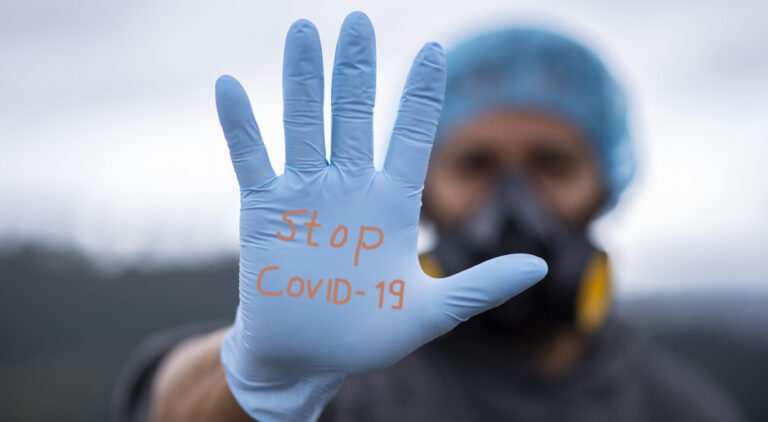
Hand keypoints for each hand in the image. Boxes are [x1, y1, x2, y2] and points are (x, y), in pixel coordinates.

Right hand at [217, 12, 546, 421]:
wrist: (308, 359)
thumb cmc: (367, 335)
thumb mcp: (430, 311)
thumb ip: (479, 286)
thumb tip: (539, 268)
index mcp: (391, 204)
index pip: (409, 135)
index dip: (419, 94)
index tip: (434, 50)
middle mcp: (348, 188)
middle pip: (353, 116)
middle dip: (356, 70)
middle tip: (358, 20)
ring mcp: (304, 196)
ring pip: (303, 124)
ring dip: (302, 79)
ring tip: (304, 30)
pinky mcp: (264, 212)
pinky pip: (251, 160)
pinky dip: (240, 126)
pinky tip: (229, 87)